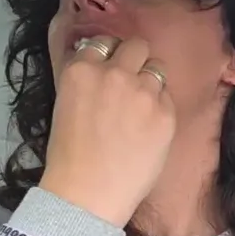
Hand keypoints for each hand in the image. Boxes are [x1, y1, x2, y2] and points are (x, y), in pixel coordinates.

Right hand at [38, 36, 174, 227]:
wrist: (89, 192)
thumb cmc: (70, 155)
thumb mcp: (65, 103)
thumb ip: (86, 78)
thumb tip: (102, 63)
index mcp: (81, 69)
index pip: (104, 42)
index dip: (110, 56)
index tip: (111, 69)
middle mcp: (114, 72)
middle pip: (136, 46)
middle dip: (135, 60)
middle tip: (131, 84)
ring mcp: (143, 91)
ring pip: (157, 68)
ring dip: (151, 82)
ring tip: (141, 108)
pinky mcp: (165, 112)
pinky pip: (169, 96)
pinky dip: (161, 107)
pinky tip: (148, 128)